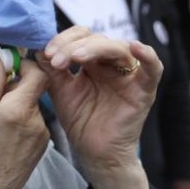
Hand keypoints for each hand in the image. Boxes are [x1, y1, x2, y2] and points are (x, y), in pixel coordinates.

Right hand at [0, 55, 50, 188]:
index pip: (36, 73)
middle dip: (13, 87)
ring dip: (14, 104)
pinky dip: (19, 120)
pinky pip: (32, 121)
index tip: (4, 70)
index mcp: (19, 109)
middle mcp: (37, 119)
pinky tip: (2, 135)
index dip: (22, 66)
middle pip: (33, 88)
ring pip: (31, 105)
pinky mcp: (44, 144)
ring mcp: (43, 133)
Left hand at [39, 28, 160, 177]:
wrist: (94, 151)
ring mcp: (129, 75)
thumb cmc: (80, 120)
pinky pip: (153, 68)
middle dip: (73, 46)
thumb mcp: (59, 90)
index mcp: (91, 62)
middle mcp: (111, 64)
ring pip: (118, 48)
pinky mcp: (144, 89)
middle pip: (97, 39)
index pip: (80, 37)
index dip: (63, 40)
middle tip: (56, 59)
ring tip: (76, 58)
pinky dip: (147, 56)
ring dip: (95, 48)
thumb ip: (50, 70)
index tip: (46, 53)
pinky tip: (134, 48)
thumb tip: (36, 48)